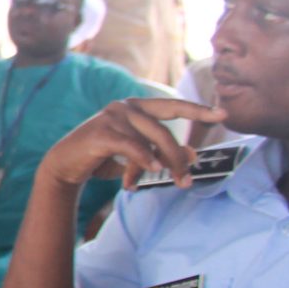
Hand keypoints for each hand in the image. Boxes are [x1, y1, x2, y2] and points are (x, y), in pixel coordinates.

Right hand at [37, 97, 225, 192]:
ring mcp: (112, 117)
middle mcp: (125, 106)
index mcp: (136, 107)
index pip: (173, 106)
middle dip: (179, 157)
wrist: (65, 165)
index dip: (199, 110)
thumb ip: (162, 151)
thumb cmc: (102, 158)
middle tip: (187, 180)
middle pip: (165, 131)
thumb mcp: (137, 155)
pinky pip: (132, 147)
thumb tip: (193, 155)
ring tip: (168, 181)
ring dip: (162, 165)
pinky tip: (151, 171)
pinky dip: (144, 160)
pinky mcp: (102, 132)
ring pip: (151, 142)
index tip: (223, 114)